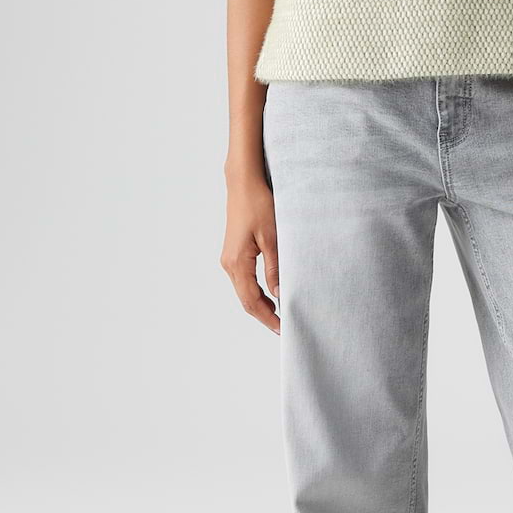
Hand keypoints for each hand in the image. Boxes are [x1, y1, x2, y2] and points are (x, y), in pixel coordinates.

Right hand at [220, 171, 280, 332]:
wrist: (243, 183)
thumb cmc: (258, 205)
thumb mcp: (272, 237)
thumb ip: (275, 268)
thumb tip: (280, 295)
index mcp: (237, 263)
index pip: (252, 301)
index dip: (267, 317)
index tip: (283, 328)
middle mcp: (229, 264)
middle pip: (246, 300)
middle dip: (264, 315)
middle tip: (284, 326)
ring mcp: (229, 259)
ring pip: (244, 291)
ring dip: (261, 304)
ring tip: (280, 314)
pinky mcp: (234, 253)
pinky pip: (244, 280)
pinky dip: (257, 292)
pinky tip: (271, 295)